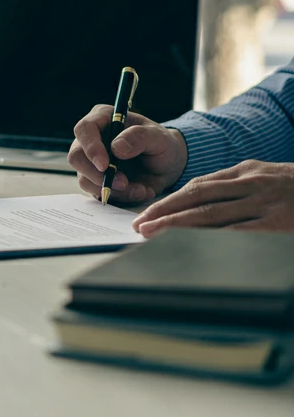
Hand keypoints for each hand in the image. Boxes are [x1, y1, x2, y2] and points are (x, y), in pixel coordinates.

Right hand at [67, 104, 188, 203]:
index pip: (84, 129)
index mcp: (103, 119)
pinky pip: (96, 192)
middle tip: (123, 183)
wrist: (167, 166)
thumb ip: (139, 137)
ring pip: (84, 179)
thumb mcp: (159, 137)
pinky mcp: (95, 180)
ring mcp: (91, 162)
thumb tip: (116, 147)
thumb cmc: (161, 144)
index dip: (91, 148)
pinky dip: (118, 197)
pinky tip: (137, 191)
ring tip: (139, 189)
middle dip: (97, 175)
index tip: (105, 165)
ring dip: (111, 189)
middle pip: (76, 157)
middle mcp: (92, 140)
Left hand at [132, 160, 293, 236]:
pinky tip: (187, 245)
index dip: (169, 200)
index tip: (147, 213)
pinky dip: (209, 238)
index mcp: (249, 171)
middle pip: (197, 196)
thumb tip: (199, 202)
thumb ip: (238, 187)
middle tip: (138, 225)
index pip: (198, 185)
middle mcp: (253, 183)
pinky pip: (236, 232)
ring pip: (211, 213)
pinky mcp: (277, 223)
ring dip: (176, 224)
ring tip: (151, 233)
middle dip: (163, 211)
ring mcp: (266, 203)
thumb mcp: (270, 178)